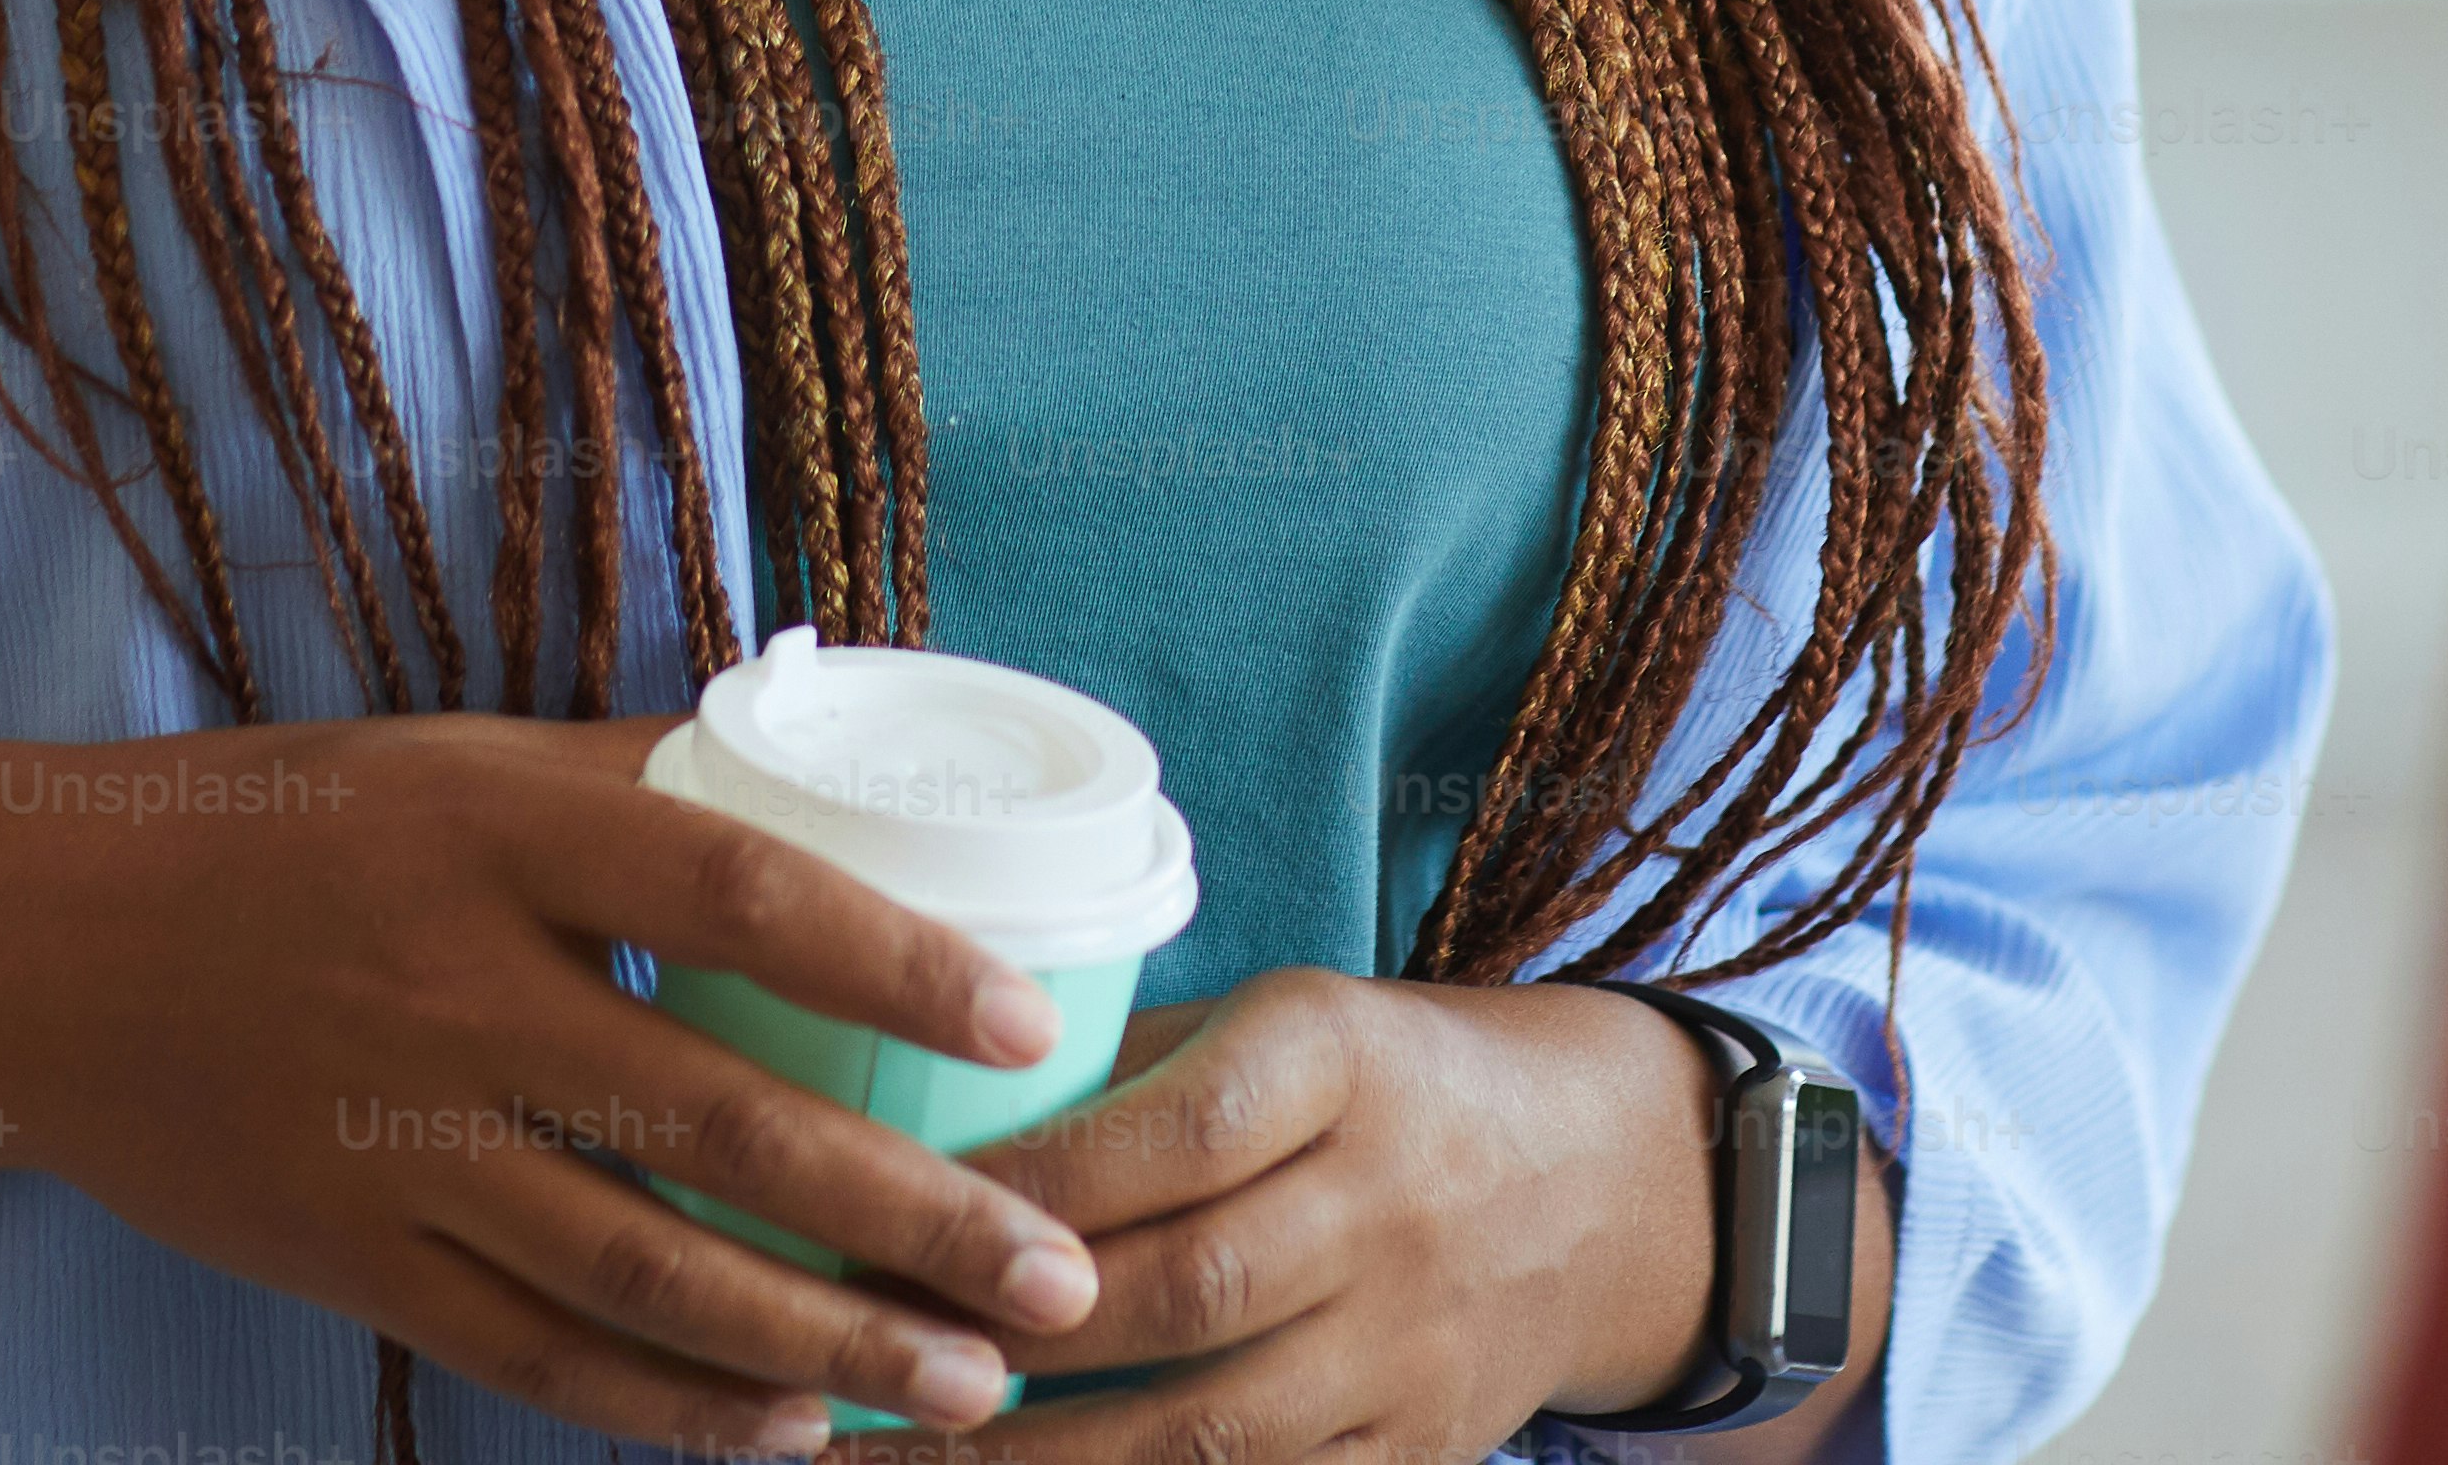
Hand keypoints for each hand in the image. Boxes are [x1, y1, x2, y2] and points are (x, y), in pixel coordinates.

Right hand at [0, 712, 1110, 1449]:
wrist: (43, 945)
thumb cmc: (290, 829)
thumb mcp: (460, 762)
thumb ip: (642, 782)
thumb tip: (845, 781)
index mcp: (498, 836)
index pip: (733, 894)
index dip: (891, 960)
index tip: (1026, 1028)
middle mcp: (452, 991)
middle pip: (719, 1122)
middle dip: (908, 1217)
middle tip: (1058, 1278)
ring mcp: (396, 1140)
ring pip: (641, 1269)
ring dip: (821, 1346)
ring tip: (967, 1390)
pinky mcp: (348, 1257)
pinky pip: (533, 1353)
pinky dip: (667, 1408)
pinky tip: (786, 1433)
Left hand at [958, 973, 1790, 1457]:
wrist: (1597, 1184)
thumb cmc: (1374, 1086)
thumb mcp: (1276, 1025)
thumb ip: (1121, 1072)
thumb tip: (912, 1115)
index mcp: (1340, 1061)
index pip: (1174, 1130)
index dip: (1027, 1188)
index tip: (881, 1216)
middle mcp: (1387, 1206)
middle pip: (1186, 1293)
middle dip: (1006, 1340)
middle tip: (850, 1360)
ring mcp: (1411, 1346)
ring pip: (1212, 1432)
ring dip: (1040, 1464)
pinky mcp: (1420, 1454)